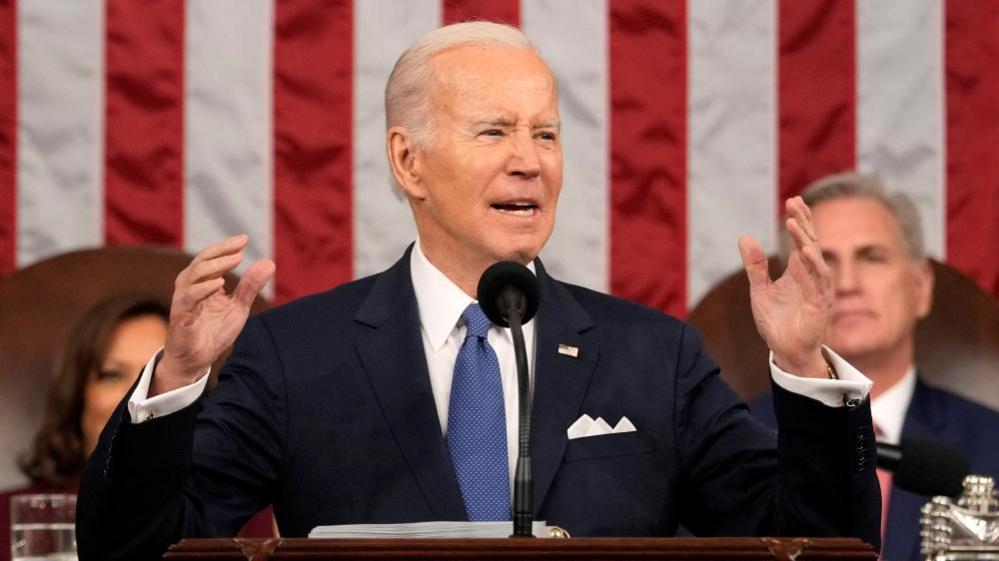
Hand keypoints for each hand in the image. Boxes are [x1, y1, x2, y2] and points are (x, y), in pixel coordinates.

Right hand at [152, 235, 274, 394]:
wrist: (196, 360)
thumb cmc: (213, 331)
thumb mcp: (238, 307)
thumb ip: (250, 286)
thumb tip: (269, 263)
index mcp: (203, 283)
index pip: (212, 257)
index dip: (227, 247)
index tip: (245, 238)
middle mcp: (190, 287)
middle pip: (201, 261)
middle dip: (221, 250)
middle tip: (240, 245)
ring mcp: (183, 301)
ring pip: (192, 275)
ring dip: (214, 265)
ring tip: (235, 259)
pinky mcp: (180, 316)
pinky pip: (188, 298)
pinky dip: (203, 289)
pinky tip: (219, 283)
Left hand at [738, 197, 831, 376]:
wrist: (785, 350)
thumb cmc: (776, 321)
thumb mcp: (759, 289)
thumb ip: (754, 265)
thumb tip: (745, 237)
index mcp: (798, 271)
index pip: (801, 240)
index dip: (799, 220)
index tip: (793, 200)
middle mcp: (811, 277)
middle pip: (810, 243)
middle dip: (804, 223)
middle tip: (795, 203)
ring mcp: (818, 290)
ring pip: (815, 260)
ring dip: (805, 241)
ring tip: (794, 224)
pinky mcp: (819, 306)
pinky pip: (817, 283)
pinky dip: (810, 267)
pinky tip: (802, 253)